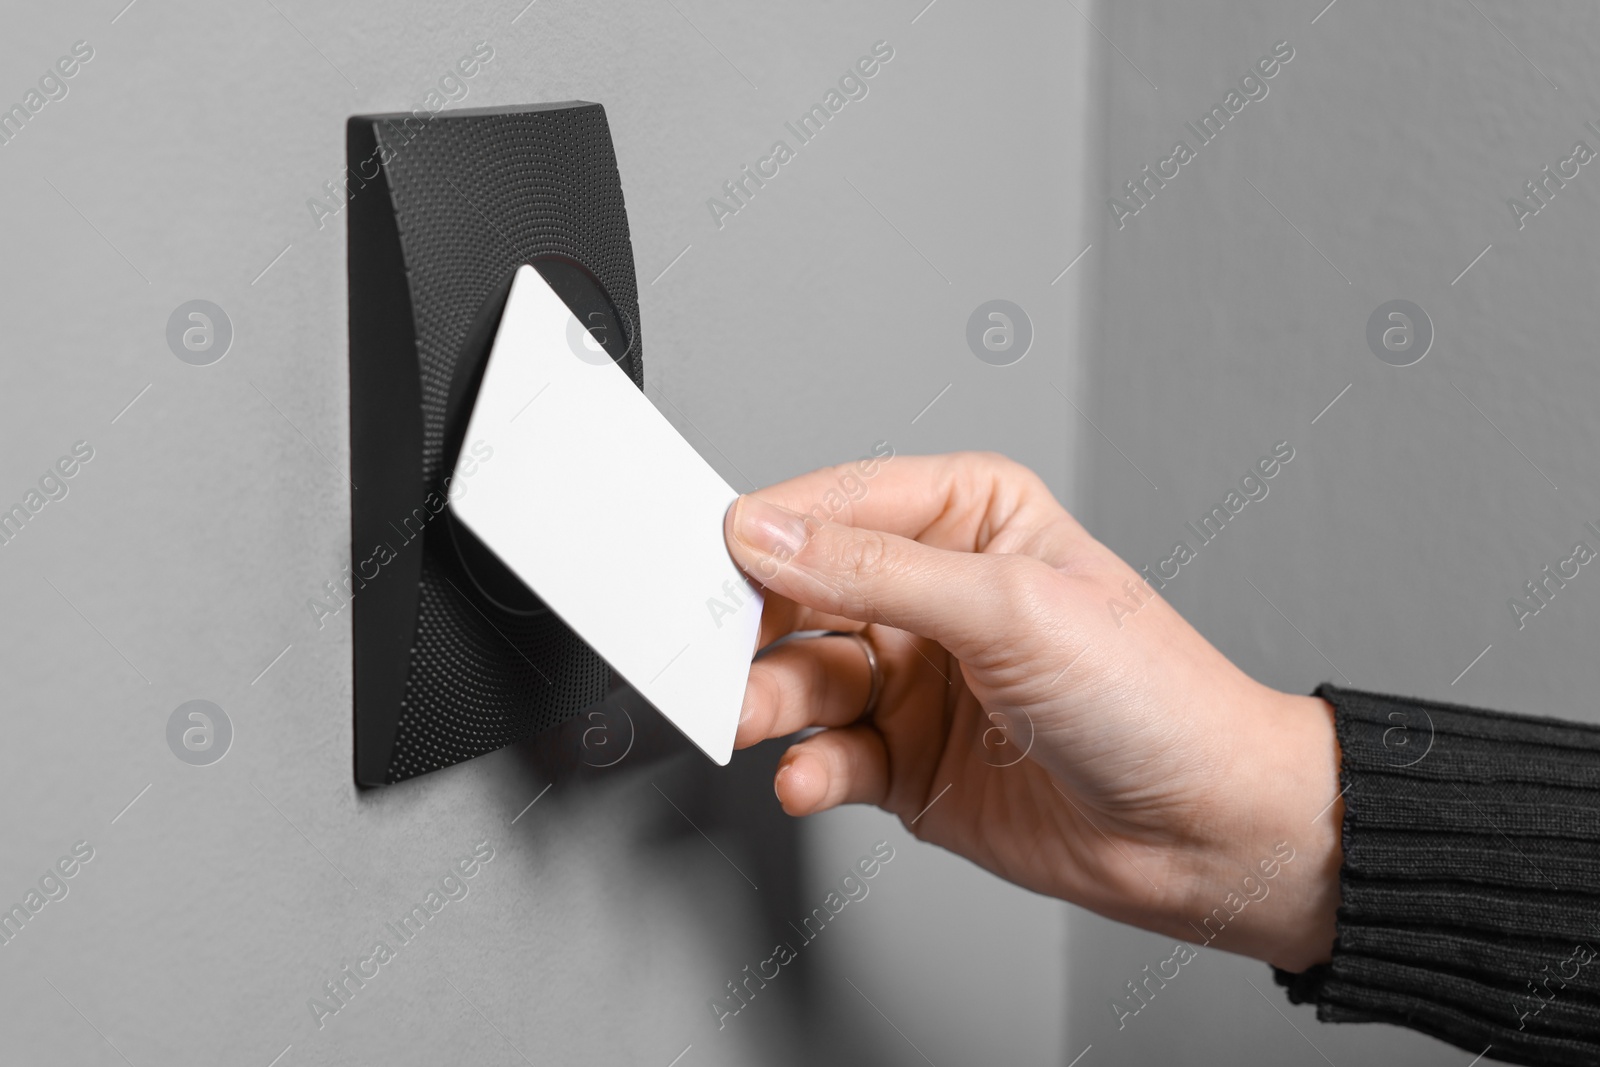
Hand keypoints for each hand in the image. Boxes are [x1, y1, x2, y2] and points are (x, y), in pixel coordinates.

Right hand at [723, 451, 1341, 971]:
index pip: (837, 505)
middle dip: (753, 625)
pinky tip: (807, 775)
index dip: (766, 531)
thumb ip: (876, 570)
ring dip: (769, 700)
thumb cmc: (1156, 699)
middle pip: (803, 593)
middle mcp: (933, 593)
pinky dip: (808, 766)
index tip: (704, 559)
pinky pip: (828, 753)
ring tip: (749, 719)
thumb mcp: (1011, 608)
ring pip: (803, 675)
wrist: (1208, 832)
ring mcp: (917, 678)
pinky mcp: (906, 759)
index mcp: (967, 517)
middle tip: (707, 651)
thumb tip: (769, 533)